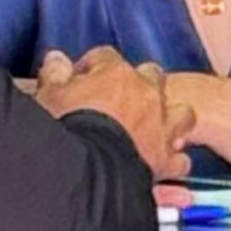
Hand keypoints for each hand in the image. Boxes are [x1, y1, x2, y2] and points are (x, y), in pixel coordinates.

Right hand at [36, 47, 193, 180]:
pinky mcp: (166, 160)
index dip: (93, 66)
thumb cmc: (66, 131)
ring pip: (182, 113)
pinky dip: (174, 161)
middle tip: (124, 98)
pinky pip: (180, 159)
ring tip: (158, 128)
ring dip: (171, 119)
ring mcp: (161, 128)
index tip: (82, 77)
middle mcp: (146, 96)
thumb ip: (54, 75)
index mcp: (115, 75)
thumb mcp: (48, 97)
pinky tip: (164, 165)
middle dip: (142, 84)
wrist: (86, 172)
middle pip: (153, 76)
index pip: (105, 57)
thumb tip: (57, 60)